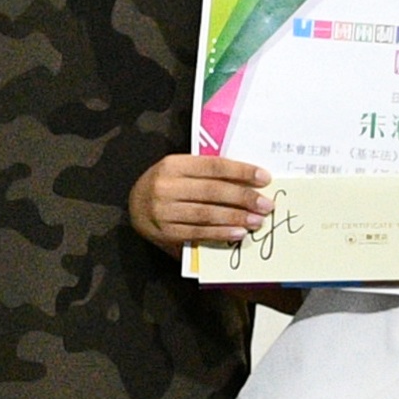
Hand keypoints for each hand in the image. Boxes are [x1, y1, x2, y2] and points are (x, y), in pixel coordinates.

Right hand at [131, 154, 275, 249]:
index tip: (264, 177)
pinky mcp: (166, 231)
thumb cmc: (166, 185)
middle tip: (266, 204)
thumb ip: (207, 173)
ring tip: (257, 221)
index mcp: (173, 165)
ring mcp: (164, 210)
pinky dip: (220, 233)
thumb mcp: (181, 170)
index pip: (213, 166)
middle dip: (243, 198)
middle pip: (213, 191)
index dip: (241, 171)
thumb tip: (248, 180)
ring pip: (207, 214)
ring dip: (236, 218)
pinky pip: (198, 232)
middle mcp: (166, 186)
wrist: (133, 205)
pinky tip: (238, 233)